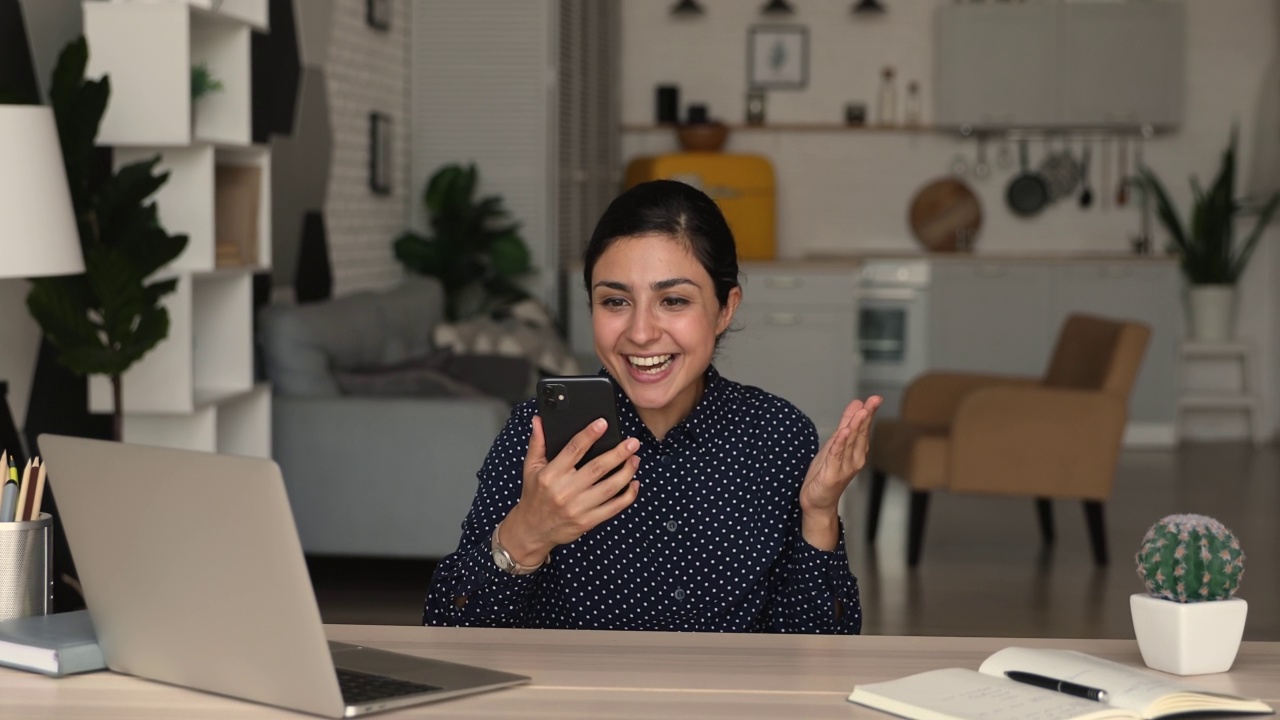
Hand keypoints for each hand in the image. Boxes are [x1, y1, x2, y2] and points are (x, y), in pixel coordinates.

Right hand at [500, 416, 641, 565]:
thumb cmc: (534, 496)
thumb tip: (539, 420)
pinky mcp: (588, 521)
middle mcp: (565, 491)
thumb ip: (537, 443)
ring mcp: (578, 508)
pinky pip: (614, 507)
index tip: (603, 424)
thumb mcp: (530, 468)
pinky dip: (628, 496)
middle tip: (633, 443)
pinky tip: (634, 484)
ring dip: (627, 472)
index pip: (573, 450)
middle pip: (598, 468)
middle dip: (618, 453)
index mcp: (551, 475)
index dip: (589, 435)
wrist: (532, 530)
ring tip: (635, 460)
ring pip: (610, 487)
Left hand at [799, 396, 881, 549]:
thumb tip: (857, 404)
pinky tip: (843, 432)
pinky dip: (840, 444)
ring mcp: (845, 467)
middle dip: (867, 416)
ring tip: (862, 412)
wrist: (818, 502)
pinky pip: (836, 456)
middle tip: (874, 400)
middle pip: (860, 433)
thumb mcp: (834, 444)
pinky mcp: (833, 474)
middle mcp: (855, 459)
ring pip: (850, 443)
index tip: (876, 398)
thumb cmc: (826, 473)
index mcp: (856, 451)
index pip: (864, 428)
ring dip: (856, 427)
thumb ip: (846, 424)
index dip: (869, 412)